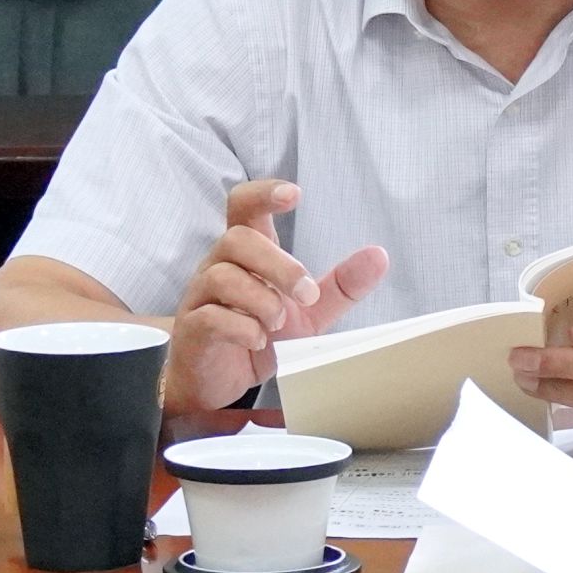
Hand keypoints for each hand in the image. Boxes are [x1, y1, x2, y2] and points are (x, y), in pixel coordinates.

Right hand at [163, 179, 387, 413]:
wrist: (219, 380)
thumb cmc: (258, 334)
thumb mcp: (309, 312)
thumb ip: (340, 286)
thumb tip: (379, 256)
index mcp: (247, 254)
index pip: (244, 205)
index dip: (264, 192)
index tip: (294, 194)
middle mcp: (219, 266)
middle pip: (237, 238)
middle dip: (279, 264)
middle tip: (306, 294)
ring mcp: (200, 296)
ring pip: (221, 275)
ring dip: (261, 299)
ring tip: (279, 323)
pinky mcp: (192, 329)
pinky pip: (210, 316)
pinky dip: (242, 328)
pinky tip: (258, 342)